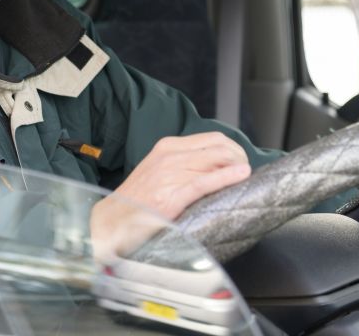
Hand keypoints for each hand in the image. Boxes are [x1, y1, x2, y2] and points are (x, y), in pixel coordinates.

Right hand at [91, 132, 250, 260]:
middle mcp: (170, 155)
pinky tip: (241, 176)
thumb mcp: (159, 170)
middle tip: (246, 172)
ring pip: (216, 160)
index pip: (213, 138)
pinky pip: (205, 181)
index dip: (234, 149)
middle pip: (220, 147)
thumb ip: (184, 164)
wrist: (111, 220)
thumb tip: (216, 166)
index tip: (242, 162)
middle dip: (240, 157)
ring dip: (237, 167)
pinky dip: (227, 177)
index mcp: (168, 147)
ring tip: (246, 177)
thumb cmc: (137, 200)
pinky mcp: (171, 195)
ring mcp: (170, 174)